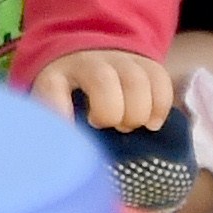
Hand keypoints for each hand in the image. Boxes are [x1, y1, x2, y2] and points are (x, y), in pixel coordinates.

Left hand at [32, 46, 174, 136]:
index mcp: (55, 75)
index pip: (52, 88)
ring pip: (136, 81)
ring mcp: (119, 60)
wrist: (88, 58)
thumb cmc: (68, 96)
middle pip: (102, 80)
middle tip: (103, 125)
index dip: (59, 112)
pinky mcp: (147, 64)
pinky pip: (160, 81)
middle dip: (109, 113)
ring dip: (136, 113)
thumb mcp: (52, 106)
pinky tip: (150, 124)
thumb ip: (54, 128)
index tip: (69, 138)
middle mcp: (87, 62)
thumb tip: (59, 154)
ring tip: (126, 126)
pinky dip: (159, 108)